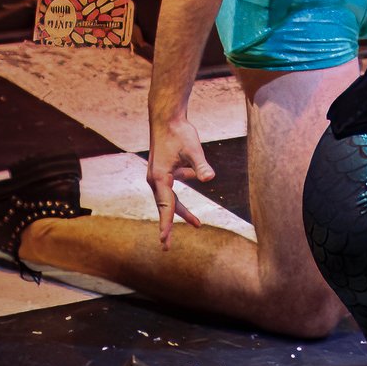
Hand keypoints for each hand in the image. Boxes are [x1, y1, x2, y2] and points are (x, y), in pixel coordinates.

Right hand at [146, 114, 212, 246]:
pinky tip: (193, 177)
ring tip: (198, 224)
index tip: (164, 240)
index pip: (165, 206)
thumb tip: (210, 178)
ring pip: (170, 199)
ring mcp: (159, 176)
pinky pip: (174, 187)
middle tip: (167, 247)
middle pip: (165, 207)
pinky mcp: (164, 171)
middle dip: (169, 226)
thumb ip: (200, 165)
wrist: (167, 119)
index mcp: (160, 179)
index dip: (166, 224)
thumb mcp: (193, 149)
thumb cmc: (179, 133)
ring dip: (182, 211)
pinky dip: (183, 190)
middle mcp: (156, 180)